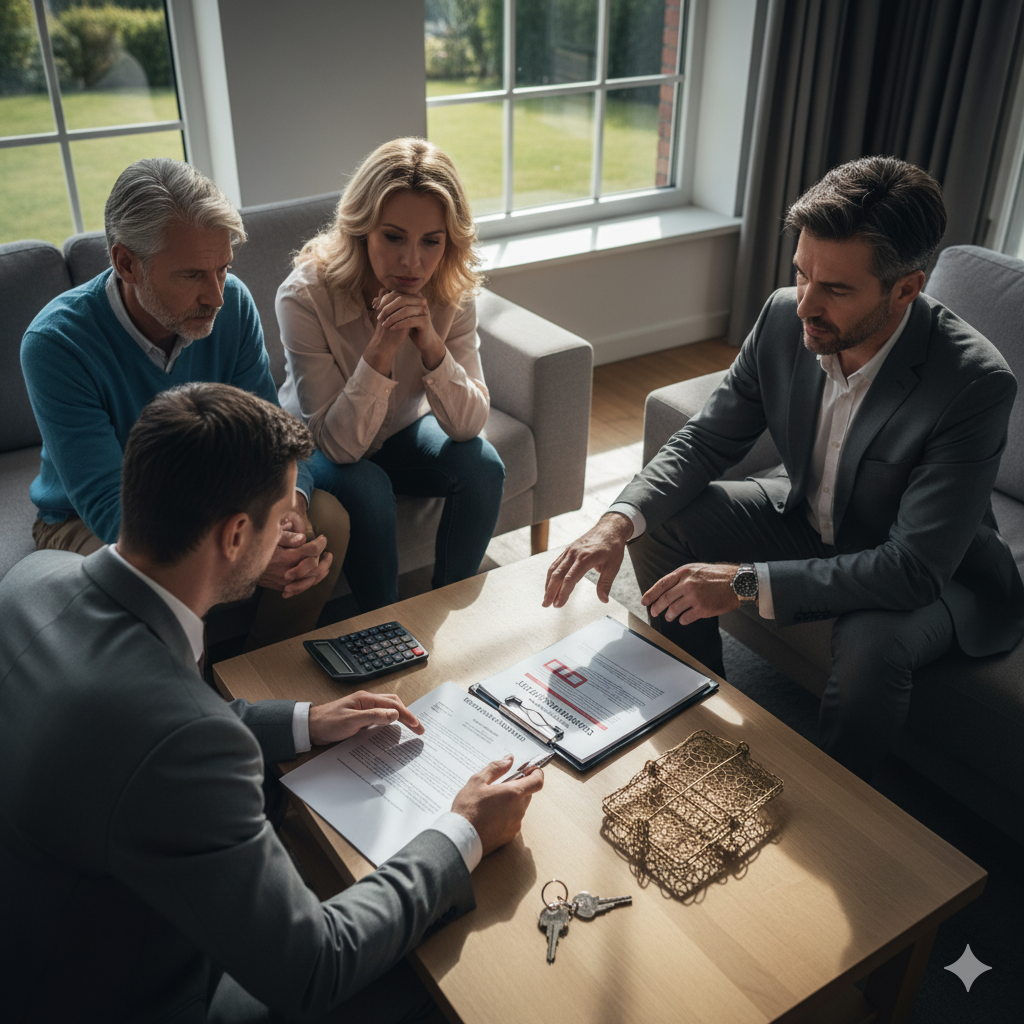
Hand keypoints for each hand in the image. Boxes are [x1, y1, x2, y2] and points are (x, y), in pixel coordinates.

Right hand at [257, 495, 331, 597]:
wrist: (242, 567)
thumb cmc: (257, 548)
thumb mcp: (270, 538)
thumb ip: (287, 537)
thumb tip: (303, 538)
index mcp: (287, 557)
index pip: (313, 550)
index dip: (321, 543)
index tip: (322, 538)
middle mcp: (289, 571)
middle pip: (316, 567)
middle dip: (324, 559)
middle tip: (328, 553)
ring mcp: (287, 582)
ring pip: (312, 580)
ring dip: (322, 571)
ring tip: (325, 563)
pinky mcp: (283, 588)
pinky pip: (303, 588)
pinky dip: (313, 580)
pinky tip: (317, 574)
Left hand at [308, 691, 422, 745]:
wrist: (309, 728)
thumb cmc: (327, 723)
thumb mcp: (351, 721)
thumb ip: (374, 716)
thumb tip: (395, 714)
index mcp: (366, 699)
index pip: (393, 705)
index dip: (407, 716)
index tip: (418, 726)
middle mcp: (366, 701)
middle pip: (393, 704)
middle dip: (407, 715)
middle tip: (418, 728)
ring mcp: (363, 709)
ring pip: (387, 709)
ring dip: (399, 717)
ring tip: (410, 728)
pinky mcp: (359, 718)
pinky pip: (379, 717)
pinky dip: (389, 722)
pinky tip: (391, 730)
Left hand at [372, 289, 444, 369]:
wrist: (424, 339)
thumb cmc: (410, 325)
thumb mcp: (400, 313)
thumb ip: (391, 304)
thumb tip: (376, 296)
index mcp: (414, 295)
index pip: (397, 293)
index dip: (385, 299)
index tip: (375, 308)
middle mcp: (421, 300)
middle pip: (401, 300)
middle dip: (387, 308)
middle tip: (379, 317)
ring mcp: (424, 310)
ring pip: (405, 310)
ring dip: (392, 318)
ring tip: (384, 324)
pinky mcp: (425, 321)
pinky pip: (410, 321)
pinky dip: (399, 325)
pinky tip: (392, 329)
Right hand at [451, 754, 543, 856]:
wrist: (461, 838)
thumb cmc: (468, 809)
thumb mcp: (477, 781)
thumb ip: (496, 768)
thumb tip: (509, 760)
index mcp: (513, 794)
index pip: (537, 781)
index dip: (536, 773)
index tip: (529, 770)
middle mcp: (518, 810)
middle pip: (527, 794)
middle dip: (518, 787)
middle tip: (501, 785)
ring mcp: (515, 824)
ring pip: (519, 807)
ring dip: (511, 802)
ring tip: (491, 802)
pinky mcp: (509, 836)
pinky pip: (513, 821)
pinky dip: (506, 815)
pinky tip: (490, 816)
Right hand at [543, 512, 632, 607]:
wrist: (609, 528)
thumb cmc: (612, 546)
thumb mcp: (614, 566)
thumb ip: (605, 584)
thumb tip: (604, 600)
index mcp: (586, 558)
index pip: (570, 578)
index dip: (563, 592)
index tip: (559, 604)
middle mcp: (574, 554)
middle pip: (558, 574)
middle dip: (550, 591)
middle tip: (546, 605)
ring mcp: (569, 551)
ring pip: (554, 569)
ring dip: (548, 584)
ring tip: (546, 598)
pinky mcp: (568, 550)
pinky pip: (556, 564)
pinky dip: (551, 576)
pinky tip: (550, 585)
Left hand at [641, 562, 739, 624]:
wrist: (738, 582)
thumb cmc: (717, 575)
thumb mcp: (696, 569)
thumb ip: (682, 577)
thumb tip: (666, 588)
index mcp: (684, 572)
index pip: (662, 584)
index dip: (651, 594)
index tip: (644, 601)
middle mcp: (687, 584)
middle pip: (665, 598)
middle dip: (657, 607)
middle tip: (654, 612)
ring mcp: (695, 597)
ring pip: (674, 609)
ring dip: (669, 615)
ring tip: (669, 617)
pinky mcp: (703, 609)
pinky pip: (686, 618)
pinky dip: (683, 620)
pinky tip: (683, 620)